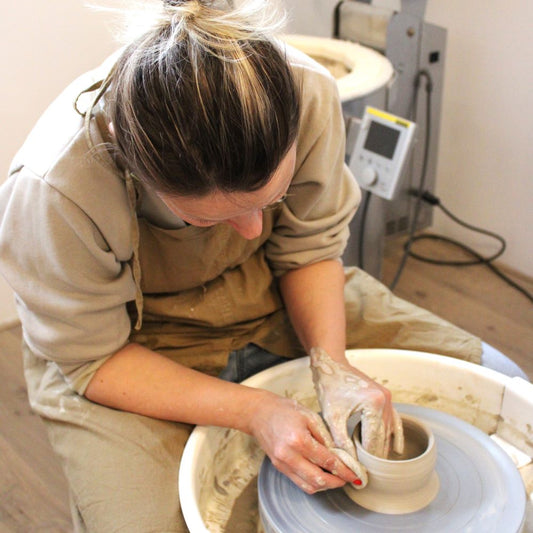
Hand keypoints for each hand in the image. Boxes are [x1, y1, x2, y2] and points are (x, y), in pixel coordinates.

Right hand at [247, 393, 361, 493]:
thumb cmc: (284, 410)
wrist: (259, 413)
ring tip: (336, 479)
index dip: (343, 470)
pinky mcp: (279, 467)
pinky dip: (312, 483)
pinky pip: (299, 482)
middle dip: (336, 482)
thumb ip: (324, 436)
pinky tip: (321, 476)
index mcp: (298, 439)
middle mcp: (289, 455)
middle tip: (347, 479)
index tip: (354, 474)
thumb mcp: (309, 416)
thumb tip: (339, 454)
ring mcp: (282, 463)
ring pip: (308, 485)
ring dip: (325, 486)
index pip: (326, 461)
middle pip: (318, 479)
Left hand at [310, 347, 403, 486]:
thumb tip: (350, 466)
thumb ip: (342, 443)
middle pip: (382, 439)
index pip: (373, 442)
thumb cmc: (329, 386)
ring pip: (388, 432)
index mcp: (374, 404)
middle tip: (366, 475)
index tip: (359, 476)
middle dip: (374, 457)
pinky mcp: (386, 397)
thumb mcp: (332, 416)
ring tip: (372, 466)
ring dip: (380, 448)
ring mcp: (388, 398)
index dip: (366, 461)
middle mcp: (386, 401)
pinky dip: (393, 435)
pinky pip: (394, 421)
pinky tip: (395, 450)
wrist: (331, 363)